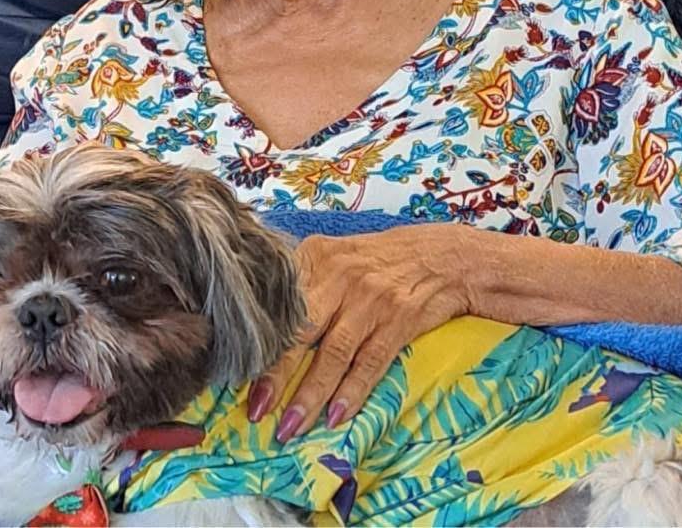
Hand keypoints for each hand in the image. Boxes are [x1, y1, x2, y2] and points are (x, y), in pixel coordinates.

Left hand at [246, 224, 472, 440]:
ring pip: (333, 353)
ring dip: (310, 394)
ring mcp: (371, 299)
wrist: (444, 257)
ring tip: (291, 427)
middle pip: (301, 330)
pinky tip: (336, 416)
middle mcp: (340, 275)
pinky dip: (352, 392)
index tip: (238, 369)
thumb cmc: (381, 259)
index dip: (259, 339)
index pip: (280, 302)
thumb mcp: (337, 254)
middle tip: (256, 409)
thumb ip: (303, 281)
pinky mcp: (399, 320)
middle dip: (276, 374)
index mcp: (316, 256)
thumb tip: (260, 323)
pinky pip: (370, 362)